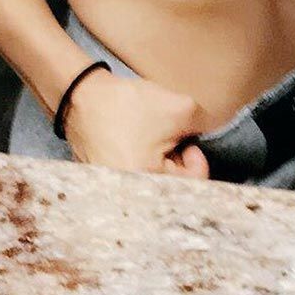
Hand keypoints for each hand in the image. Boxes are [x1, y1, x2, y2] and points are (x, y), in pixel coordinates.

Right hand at [61, 70, 210, 178]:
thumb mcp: (178, 108)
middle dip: (175, 159)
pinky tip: (133, 140)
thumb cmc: (126, 106)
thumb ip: (205, 124)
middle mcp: (130, 199)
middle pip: (172, 184)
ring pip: (154, 180)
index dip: (194, 156)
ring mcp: (116, 193)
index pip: (193, 184)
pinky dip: (140, 160)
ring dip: (158, 158)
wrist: (81, 95)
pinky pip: (135, 178)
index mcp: (150, 186)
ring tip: (148, 135)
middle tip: (166, 136)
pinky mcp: (106, 185)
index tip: (184, 138)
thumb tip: (213, 134)